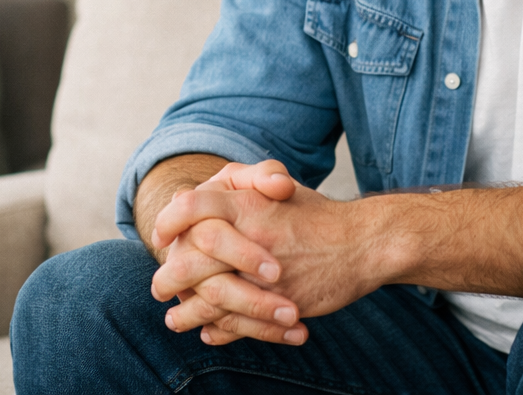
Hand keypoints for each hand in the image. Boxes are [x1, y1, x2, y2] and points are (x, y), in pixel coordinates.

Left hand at [153, 162, 381, 344]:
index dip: (169, 221)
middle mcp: (251, 236)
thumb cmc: (316, 216)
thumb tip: (183, 198)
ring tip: (174, 319)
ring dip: (188, 312)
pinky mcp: (279, 304)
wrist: (363, 242)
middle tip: (160, 287)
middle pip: (191, 258)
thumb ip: (232, 193)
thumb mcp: (274, 190)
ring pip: (210, 297)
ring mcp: (264, 273)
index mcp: (247, 203)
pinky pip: (238, 322)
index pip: (192, 207)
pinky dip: (218, 330)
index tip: (159, 237)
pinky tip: (209, 331)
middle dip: (170, 276)